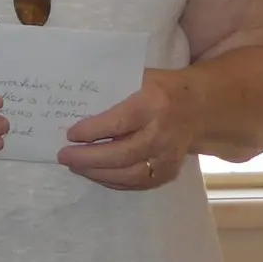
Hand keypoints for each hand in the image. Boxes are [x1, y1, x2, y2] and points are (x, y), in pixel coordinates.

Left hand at [56, 69, 198, 189]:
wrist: (198, 106)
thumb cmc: (159, 88)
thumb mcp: (138, 78)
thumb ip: (111, 89)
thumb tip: (74, 104)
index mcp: (153, 105)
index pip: (119, 122)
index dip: (92, 131)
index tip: (70, 134)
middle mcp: (162, 133)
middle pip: (123, 153)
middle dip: (89, 158)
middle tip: (64, 156)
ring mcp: (169, 156)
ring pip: (131, 174)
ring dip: (98, 173)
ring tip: (75, 167)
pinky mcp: (170, 171)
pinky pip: (140, 183)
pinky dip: (115, 182)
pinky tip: (96, 175)